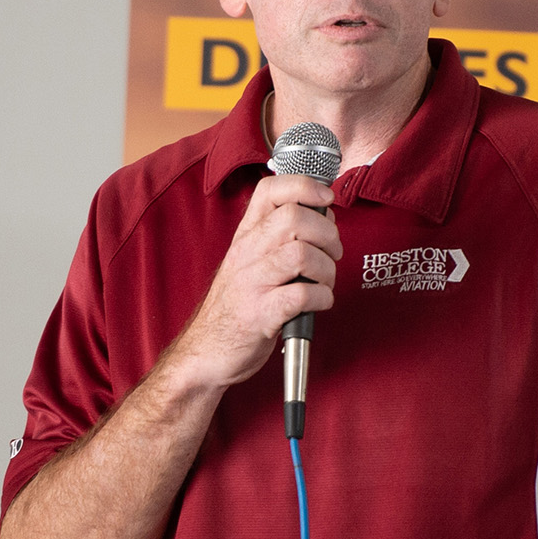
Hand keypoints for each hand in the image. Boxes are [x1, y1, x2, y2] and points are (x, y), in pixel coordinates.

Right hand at [161, 173, 339, 391]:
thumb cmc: (236, 307)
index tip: (326, 200)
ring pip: (302, 254)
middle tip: (331, 252)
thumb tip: (321, 214)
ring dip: (327, 268)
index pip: (271, 190)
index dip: (305, 186)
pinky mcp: (261, 314)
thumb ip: (278, 237)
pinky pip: (302, 294)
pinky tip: (319, 303)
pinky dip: (322, 297)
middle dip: (327, 233)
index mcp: (245, 236)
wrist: (205, 352)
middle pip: (294, 218)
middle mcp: (247, 254)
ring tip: (324, 281)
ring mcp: (252, 283)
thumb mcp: (249, 261)